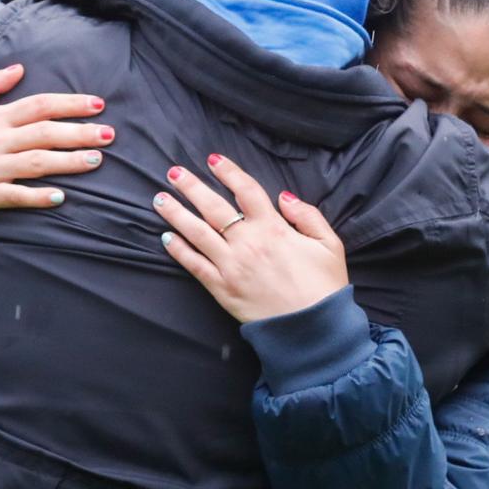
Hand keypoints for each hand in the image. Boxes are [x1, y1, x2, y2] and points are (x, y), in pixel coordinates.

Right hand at [0, 64, 113, 216]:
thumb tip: (19, 68)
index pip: (38, 105)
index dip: (69, 104)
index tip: (97, 104)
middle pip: (44, 133)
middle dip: (79, 133)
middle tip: (109, 134)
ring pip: (36, 164)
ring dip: (68, 162)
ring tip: (97, 160)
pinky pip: (16, 196)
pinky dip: (38, 197)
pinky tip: (62, 197)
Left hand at [151, 154, 346, 322]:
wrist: (312, 329)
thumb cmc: (324, 286)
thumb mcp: (329, 244)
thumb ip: (308, 215)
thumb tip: (284, 197)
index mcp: (273, 228)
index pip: (246, 190)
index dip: (229, 172)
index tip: (213, 159)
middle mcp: (248, 243)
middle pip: (213, 207)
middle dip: (191, 187)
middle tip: (172, 172)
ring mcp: (231, 266)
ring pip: (197, 233)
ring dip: (176, 214)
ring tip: (160, 199)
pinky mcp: (222, 288)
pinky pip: (195, 265)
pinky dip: (179, 250)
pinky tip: (167, 238)